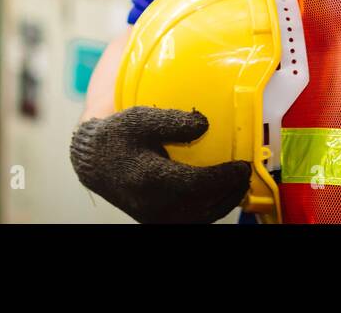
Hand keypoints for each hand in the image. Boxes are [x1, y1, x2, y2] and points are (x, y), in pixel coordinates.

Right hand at [70, 106, 250, 223]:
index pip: (197, 183)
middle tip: (246, 173)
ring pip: (200, 217)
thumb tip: (205, 124)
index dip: (224, 177)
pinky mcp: (155, 221)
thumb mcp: (141, 118)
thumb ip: (173, 121)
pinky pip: (191, 220)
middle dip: (230, 190)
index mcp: (150, 177)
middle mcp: (153, 203)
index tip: (242, 165)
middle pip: (204, 205)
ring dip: (223, 202)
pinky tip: (220, 194)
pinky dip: (210, 209)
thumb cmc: (120, 136)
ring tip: (238, 184)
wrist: (94, 162)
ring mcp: (154, 216)